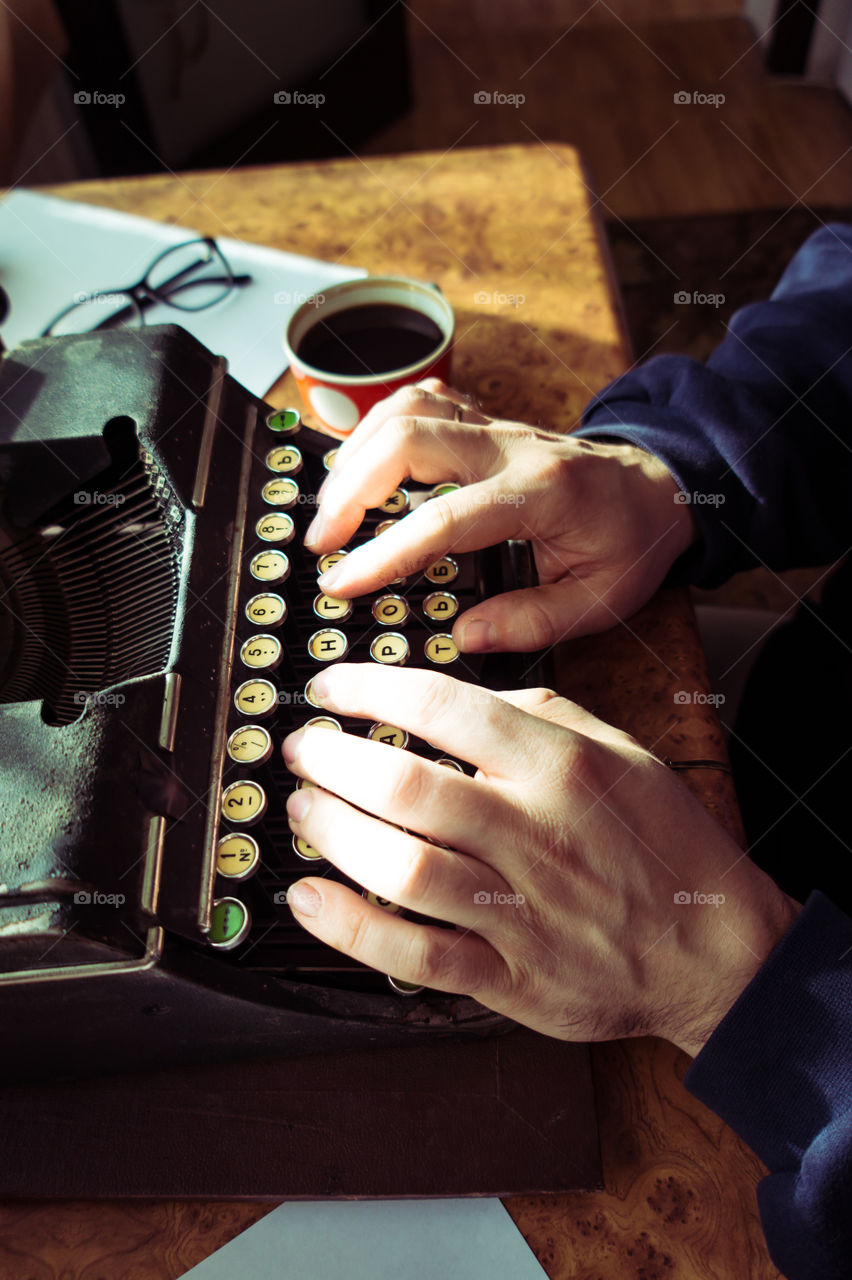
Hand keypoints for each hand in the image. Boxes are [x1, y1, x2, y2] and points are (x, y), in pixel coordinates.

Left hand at [283, 664, 800, 1056]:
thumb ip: (534, 714)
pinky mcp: (512, 977)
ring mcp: (523, 910)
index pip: (446, 707)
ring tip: (301, 810)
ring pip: (402, 868)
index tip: (331, 690)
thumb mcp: (618, 750)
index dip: (370, 690)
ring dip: (331, 834)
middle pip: (407, 787)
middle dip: (332, 761)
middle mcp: (537, 832)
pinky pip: (417, 954)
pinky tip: (309, 898)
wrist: (714, 947)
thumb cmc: (660, 841)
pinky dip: (351, 927)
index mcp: (562, 765)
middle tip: (301, 751)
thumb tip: (444, 699)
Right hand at [305, 379, 696, 651]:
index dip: (384, 552)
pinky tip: (364, 462)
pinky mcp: (483, 420)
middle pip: (409, 437)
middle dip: (350, 488)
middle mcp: (511, 447)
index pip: (444, 518)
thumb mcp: (600, 600)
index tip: (343, 583)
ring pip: (407, 407)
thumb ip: (532, 621)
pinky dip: (379, 425)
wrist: (659, 486)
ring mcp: (495, 426)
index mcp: (540, 494)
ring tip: (334, 506)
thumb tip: (464, 634)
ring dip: (356, 451)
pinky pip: (421, 399)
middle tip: (322, 542)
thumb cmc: (631, 541)